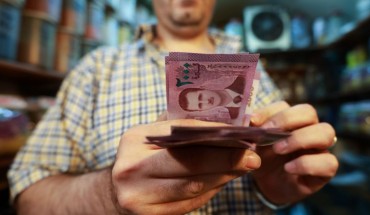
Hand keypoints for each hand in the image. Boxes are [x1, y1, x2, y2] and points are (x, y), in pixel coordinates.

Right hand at [112, 119, 260, 214]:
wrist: (116, 192)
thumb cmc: (141, 158)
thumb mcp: (152, 136)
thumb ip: (180, 127)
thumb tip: (224, 124)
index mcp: (134, 140)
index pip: (182, 133)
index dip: (215, 134)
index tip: (241, 134)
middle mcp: (133, 169)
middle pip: (189, 163)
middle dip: (225, 159)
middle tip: (252, 157)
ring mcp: (139, 196)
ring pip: (193, 186)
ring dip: (223, 176)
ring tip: (244, 167)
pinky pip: (190, 203)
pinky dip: (211, 191)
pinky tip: (224, 181)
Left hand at [250, 101, 337, 204]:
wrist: (267, 185)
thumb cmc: (262, 158)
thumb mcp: (252, 144)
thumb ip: (249, 132)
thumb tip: (247, 121)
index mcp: (289, 120)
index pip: (284, 105)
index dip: (269, 111)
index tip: (253, 122)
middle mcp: (308, 129)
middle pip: (308, 112)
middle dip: (287, 119)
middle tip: (268, 132)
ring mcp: (320, 148)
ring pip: (326, 132)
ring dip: (300, 139)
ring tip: (278, 150)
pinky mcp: (325, 170)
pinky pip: (329, 162)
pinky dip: (307, 164)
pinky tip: (289, 168)